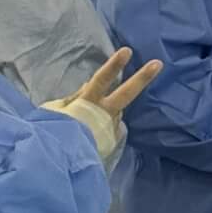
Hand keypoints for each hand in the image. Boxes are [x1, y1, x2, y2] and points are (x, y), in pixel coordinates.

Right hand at [47, 49, 163, 166]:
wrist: (61, 161)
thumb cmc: (53, 132)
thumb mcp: (56, 110)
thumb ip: (74, 97)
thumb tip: (87, 86)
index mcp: (88, 102)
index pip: (102, 79)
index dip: (114, 65)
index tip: (127, 51)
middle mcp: (105, 113)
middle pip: (126, 93)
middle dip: (142, 77)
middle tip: (158, 64)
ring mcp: (111, 127)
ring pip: (115, 112)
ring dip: (107, 113)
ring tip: (89, 123)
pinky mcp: (112, 141)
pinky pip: (109, 128)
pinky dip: (103, 127)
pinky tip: (92, 134)